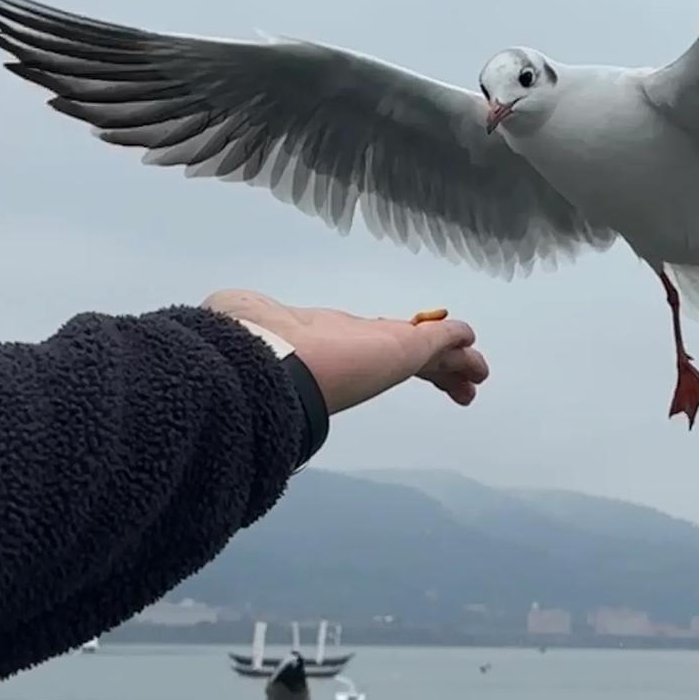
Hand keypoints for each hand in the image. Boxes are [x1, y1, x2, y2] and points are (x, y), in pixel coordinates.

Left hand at [202, 290, 489, 413]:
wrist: (265, 368)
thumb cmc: (254, 343)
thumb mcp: (248, 314)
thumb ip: (243, 315)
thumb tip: (223, 311)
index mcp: (326, 346)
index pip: (366, 349)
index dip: (384, 356)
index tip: (402, 366)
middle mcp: (357, 352)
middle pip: (404, 359)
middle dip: (431, 371)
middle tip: (456, 389)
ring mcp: (380, 353)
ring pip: (424, 357)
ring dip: (451, 367)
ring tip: (474, 383)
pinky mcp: (400, 349)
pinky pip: (436, 342)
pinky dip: (456, 347)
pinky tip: (473, 350)